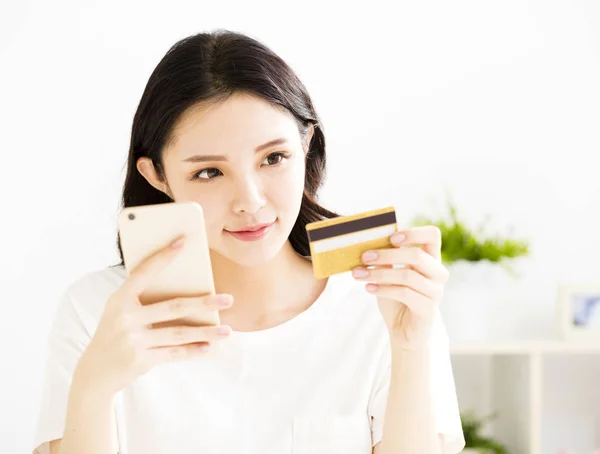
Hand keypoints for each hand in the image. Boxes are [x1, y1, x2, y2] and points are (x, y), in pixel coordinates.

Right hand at [73, 236, 233, 398]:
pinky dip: (194, 351)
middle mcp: (125, 318)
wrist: (95, 372)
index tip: (184, 241)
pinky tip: (211, 347)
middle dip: (205, 303)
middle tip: (229, 299)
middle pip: (174, 307)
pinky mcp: (141, 360)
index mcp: (119, 299)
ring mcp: (133, 340)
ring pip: (179, 333)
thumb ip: (143, 298)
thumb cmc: (116, 333)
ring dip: (206, 332)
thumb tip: (187, 287)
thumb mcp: (120, 311)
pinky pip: (174, 353)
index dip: (163, 256)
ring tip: (227, 330)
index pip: (145, 272)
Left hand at [351, 226, 448, 350]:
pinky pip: (405, 293)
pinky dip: (384, 289)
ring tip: (358, 274)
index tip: (392, 238)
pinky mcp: (428, 309)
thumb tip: (369, 243)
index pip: (432, 235)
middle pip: (417, 255)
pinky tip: (368, 288)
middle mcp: (438, 273)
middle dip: (387, 254)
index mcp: (430, 259)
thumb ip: (385, 260)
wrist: (404, 331)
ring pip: (408, 275)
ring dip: (379, 273)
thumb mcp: (388, 275)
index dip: (414, 233)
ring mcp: (435, 291)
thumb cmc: (396, 299)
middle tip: (364, 256)